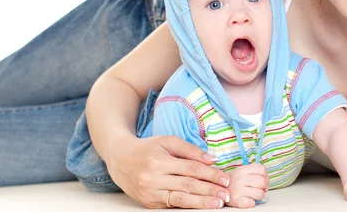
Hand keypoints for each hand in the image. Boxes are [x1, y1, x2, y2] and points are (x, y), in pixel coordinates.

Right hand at [106, 135, 230, 208]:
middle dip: (209, 191)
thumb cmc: (147, 148)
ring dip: (201, 203)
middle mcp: (153, 179)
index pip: (190, 169)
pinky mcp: (149, 203)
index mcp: (159, 161)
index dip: (210, 175)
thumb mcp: (167, 141)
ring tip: (217, 204)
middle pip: (188, 186)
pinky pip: (172, 205)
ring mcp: (150, 193)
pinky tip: (200, 206)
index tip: (225, 179)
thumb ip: (190, 150)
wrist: (120, 159)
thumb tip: (212, 159)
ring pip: (181, 199)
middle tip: (226, 195)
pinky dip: (188, 206)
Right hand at [226, 164, 268, 207]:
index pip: (262, 169)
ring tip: (253, 195)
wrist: (216, 189)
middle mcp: (240, 178)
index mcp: (243, 169)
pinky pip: (250, 203)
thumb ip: (254, 172)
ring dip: (259, 196)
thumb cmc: (233, 181)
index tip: (261, 180)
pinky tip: (249, 200)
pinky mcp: (236, 201)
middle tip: (258, 189)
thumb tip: (266, 183)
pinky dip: (252, 202)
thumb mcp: (241, 172)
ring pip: (260, 193)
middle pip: (263, 181)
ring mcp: (238, 189)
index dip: (265, 176)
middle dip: (263, 187)